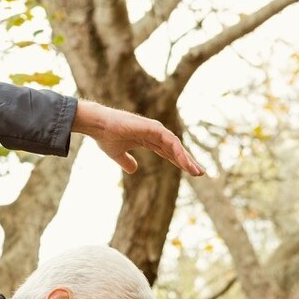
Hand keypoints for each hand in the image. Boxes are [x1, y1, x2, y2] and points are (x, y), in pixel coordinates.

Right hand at [73, 100, 204, 176]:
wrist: (98, 126)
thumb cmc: (105, 136)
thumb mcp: (117, 154)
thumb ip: (126, 161)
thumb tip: (134, 170)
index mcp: (148, 140)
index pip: (168, 152)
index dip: (179, 162)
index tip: (190, 171)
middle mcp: (154, 134)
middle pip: (175, 149)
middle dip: (188, 161)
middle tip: (200, 172)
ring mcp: (155, 130)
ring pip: (176, 146)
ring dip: (186, 159)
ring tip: (195, 171)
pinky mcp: (153, 128)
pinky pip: (170, 142)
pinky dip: (178, 152)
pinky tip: (185, 162)